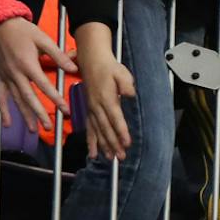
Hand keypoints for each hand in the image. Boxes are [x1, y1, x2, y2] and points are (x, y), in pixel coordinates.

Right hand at [0, 16, 73, 124]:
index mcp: (28, 64)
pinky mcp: (0, 77)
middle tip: (49, 127)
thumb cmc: (23, 31)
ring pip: (16, 100)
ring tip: (33, 130)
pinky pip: (0, 97)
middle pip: (29, 97)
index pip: (44, 85)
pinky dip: (3, 110)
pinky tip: (7, 124)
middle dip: (39, 114)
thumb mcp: (43, 39)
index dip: (55, 98)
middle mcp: (16, 73)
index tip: (65, 110)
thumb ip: (58, 55)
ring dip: (24, 115)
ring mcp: (6, 77)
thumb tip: (73, 68)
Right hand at [75, 29, 135, 160]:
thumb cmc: (109, 67)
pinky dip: (91, 141)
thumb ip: (126, 84)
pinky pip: (89, 128)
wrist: (92, 60)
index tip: (127, 143)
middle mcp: (97, 106)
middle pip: (106, 128)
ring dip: (103, 146)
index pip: (115, 118)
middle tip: (121, 157)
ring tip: (109, 159)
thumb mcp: (121, 72)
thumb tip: (130, 94)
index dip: (121, 131)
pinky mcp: (89, 110)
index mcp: (106, 98)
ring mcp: (91, 109)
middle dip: (113, 144)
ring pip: (97, 131)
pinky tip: (93, 153)